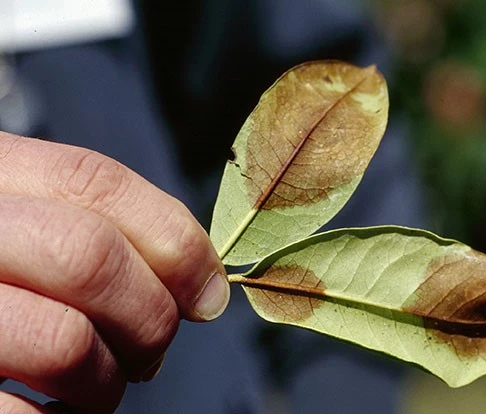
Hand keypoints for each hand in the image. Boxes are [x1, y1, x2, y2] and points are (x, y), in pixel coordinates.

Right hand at [0, 131, 229, 412]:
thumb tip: (201, 285)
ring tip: (96, 390)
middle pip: (89, 258)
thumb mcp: (10, 222)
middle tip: (149, 353)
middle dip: (148, 317)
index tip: (208, 294)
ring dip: (107, 384)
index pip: (94, 183)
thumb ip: (84, 229)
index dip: (174, 242)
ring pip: (65, 344)